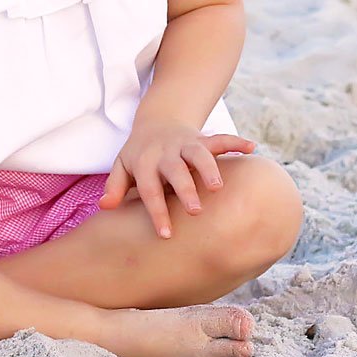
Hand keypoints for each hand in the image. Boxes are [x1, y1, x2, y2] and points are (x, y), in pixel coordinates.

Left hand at [98, 123, 255, 239]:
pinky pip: (220, 138)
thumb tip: (105, 207)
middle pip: (175, 170)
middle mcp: (166, 152)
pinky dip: (235, 141)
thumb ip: (115, 187)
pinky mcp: (202, 138)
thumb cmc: (139, 155)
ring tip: (218, 186)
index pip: (149, 188)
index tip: (166, 234)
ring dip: (209, 167)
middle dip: (185, 189)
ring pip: (198, 153)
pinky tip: (252, 149)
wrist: (156, 122)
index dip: (157, 211)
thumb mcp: (122, 167)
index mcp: (145, 162)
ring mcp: (185, 144)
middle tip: (195, 211)